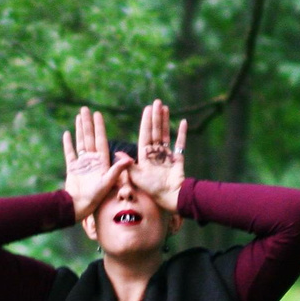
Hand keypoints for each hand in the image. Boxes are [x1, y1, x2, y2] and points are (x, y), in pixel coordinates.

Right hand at [60, 106, 129, 220]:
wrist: (80, 206)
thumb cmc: (96, 197)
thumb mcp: (109, 182)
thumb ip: (117, 170)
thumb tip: (128, 159)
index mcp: (102, 161)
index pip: (101, 140)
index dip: (99, 127)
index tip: (98, 114)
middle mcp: (92, 160)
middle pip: (90, 137)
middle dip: (88, 123)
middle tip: (86, 109)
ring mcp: (82, 164)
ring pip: (80, 142)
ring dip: (79, 129)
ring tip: (78, 117)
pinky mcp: (72, 168)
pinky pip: (70, 153)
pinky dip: (68, 144)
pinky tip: (67, 133)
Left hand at [130, 99, 186, 213]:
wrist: (170, 198)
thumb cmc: (152, 189)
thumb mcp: (136, 177)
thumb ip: (128, 165)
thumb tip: (116, 153)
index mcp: (145, 156)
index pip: (145, 134)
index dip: (146, 122)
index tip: (147, 109)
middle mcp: (155, 153)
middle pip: (155, 131)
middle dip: (155, 117)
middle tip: (156, 102)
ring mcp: (167, 155)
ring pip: (165, 134)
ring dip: (166, 121)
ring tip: (165, 108)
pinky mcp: (178, 159)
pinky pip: (180, 144)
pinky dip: (182, 133)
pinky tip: (183, 122)